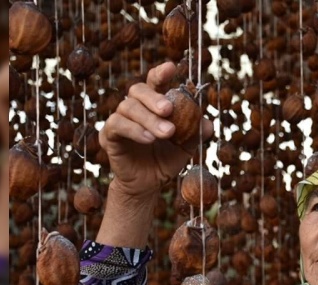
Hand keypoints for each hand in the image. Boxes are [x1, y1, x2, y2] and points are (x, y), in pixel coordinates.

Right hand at [99, 61, 209, 199]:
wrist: (148, 184)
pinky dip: (134, 130)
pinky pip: (116, 125)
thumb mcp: (186, 148)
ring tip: (166, 133)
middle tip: (169, 110)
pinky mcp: (109, 136)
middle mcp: (134, 108)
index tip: (171, 67)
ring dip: (149, 119)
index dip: (160, 73)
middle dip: (154, 98)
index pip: (154, 82)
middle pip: (138, 89)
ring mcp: (119, 119)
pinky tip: (148, 139)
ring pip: (128, 107)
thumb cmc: (165, 160)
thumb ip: (196, 134)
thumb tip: (208, 124)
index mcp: (153, 105)